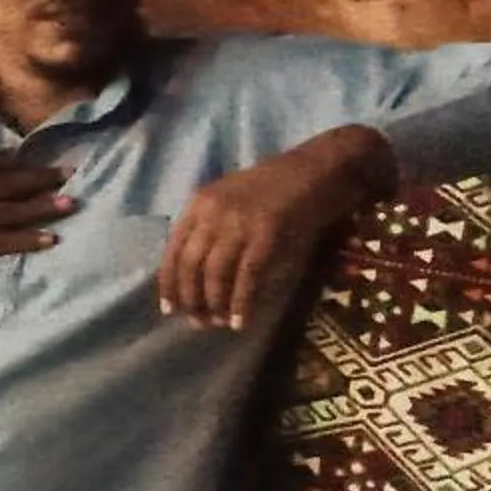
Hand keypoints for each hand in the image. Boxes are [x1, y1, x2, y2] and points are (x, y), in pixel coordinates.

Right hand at [0, 111, 72, 292]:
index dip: (15, 160)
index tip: (40, 155)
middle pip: (7, 186)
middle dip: (39, 180)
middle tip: (69, 175)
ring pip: (10, 213)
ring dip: (41, 208)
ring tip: (68, 204)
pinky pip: (1, 242)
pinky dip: (26, 240)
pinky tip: (49, 238)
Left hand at [159, 125, 391, 330]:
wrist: (321, 166)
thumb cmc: (280, 185)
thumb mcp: (234, 201)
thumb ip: (214, 228)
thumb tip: (199, 273)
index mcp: (200, 202)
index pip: (173, 249)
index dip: (169, 283)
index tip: (169, 309)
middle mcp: (213, 211)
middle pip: (190, 265)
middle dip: (191, 299)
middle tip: (199, 323)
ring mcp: (239, 221)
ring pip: (214, 273)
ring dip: (214, 304)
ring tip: (220, 324)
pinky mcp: (267, 232)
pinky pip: (246, 275)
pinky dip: (241, 302)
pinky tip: (241, 321)